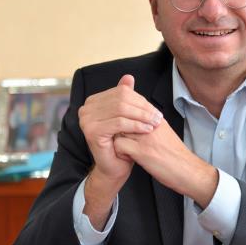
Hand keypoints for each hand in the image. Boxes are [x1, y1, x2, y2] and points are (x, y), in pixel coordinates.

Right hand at [78, 74, 161, 228]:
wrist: (115, 167)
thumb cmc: (123, 142)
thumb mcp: (127, 116)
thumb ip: (126, 97)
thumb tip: (128, 77)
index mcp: (94, 101)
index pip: (122, 92)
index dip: (141, 100)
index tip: (156, 111)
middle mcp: (86, 108)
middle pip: (122, 100)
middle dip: (143, 109)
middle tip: (159, 118)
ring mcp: (86, 119)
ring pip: (121, 110)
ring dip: (142, 117)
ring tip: (155, 124)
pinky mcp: (91, 131)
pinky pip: (119, 123)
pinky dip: (135, 125)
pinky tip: (146, 130)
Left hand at [113, 119, 218, 208]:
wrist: (189, 171)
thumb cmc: (178, 157)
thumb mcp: (165, 135)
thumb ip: (152, 127)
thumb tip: (137, 124)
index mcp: (157, 120)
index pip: (133, 108)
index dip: (123, 117)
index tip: (120, 126)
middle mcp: (151, 125)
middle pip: (124, 117)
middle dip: (117, 127)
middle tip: (116, 137)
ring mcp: (146, 137)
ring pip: (119, 129)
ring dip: (116, 138)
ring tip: (122, 148)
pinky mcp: (142, 151)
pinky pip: (119, 144)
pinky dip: (118, 151)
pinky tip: (125, 157)